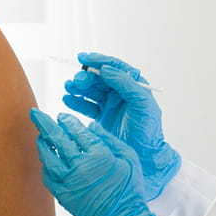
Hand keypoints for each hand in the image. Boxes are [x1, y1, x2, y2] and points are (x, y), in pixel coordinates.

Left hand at [30, 110, 159, 215]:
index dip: (67, 122)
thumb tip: (91, 125)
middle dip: (44, 124)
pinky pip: (48, 176)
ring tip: (40, 135)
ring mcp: (69, 181)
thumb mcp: (128, 157)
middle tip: (35, 114)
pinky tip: (46, 159)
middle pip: (57, 139)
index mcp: (99, 155)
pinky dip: (45, 165)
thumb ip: (109, 139)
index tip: (62, 117)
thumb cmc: (129, 189)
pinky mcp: (63, 195)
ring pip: (48, 157)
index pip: (77, 131)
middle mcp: (80, 166)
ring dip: (42, 144)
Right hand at [62, 52, 180, 199]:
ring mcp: (110, 105)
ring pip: (90, 90)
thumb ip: (127, 84)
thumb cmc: (148, 131)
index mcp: (133, 86)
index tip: (83, 58)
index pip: (114, 67)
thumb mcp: (142, 105)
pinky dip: (76, 101)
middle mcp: (121, 93)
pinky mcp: (101, 117)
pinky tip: (67, 99)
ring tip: (68, 88)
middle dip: (86, 77)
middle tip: (77, 82)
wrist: (145, 156)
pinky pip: (86, 105)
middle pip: (99, 78)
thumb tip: (108, 69)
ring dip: (78, 87)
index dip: (98, 61)